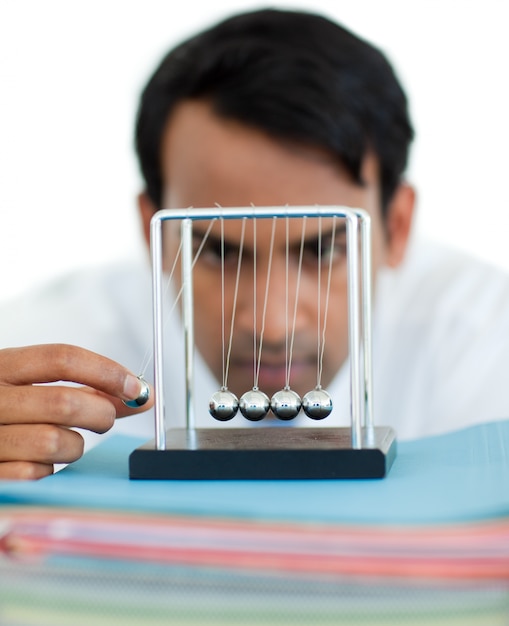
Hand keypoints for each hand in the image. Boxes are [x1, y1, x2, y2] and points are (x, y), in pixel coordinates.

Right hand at [0, 344, 152, 479]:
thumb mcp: (30, 385)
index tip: (136, 388)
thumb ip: (84, 387)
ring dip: (75, 446)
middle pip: (65, 402)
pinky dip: (48, 471)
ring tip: (67, 442)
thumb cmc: (2, 407)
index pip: (62, 358)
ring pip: (55, 442)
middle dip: (101, 413)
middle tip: (105, 417)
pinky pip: (35, 474)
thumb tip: (140, 395)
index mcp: (1, 366)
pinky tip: (39, 462)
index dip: (107, 371)